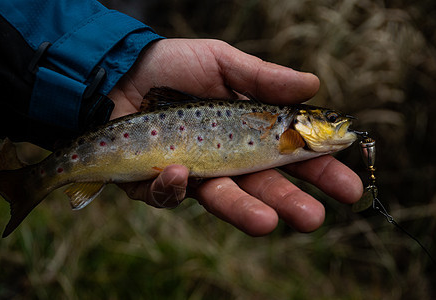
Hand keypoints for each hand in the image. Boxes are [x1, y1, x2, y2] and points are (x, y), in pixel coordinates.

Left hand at [109, 39, 362, 235]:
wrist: (120, 71)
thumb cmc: (174, 65)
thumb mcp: (221, 62)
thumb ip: (262, 77)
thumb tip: (313, 85)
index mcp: (248, 132)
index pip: (290, 155)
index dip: (320, 170)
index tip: (348, 186)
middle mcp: (226, 158)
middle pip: (262, 187)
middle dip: (290, 203)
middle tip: (314, 219)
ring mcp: (194, 173)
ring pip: (222, 200)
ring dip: (244, 212)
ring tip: (267, 222)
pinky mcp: (157, 182)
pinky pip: (170, 194)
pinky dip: (176, 187)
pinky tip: (179, 170)